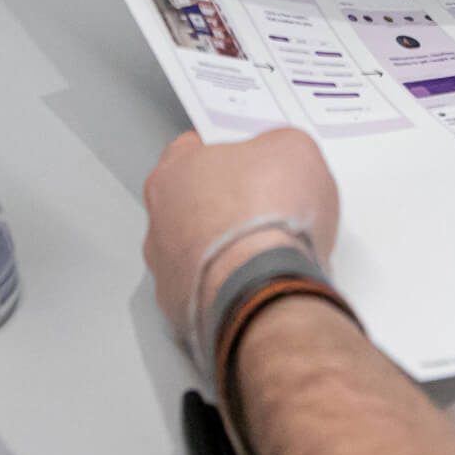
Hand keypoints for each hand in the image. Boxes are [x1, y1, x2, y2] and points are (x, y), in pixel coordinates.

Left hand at [142, 127, 339, 350]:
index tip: (255, 155)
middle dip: (229, 199)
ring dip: (229, 244)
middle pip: (195, 198)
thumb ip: (276, 145)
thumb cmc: (268, 218)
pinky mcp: (183, 309)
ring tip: (272, 243)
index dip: (231, 149)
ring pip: (199, 246)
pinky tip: (264, 273)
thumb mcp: (294, 147)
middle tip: (269, 199)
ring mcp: (167, 269)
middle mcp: (160, 220)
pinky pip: (210, 285)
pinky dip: (233, 280)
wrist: (266, 287)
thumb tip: (281, 155)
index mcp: (174, 172)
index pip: (194, 148)